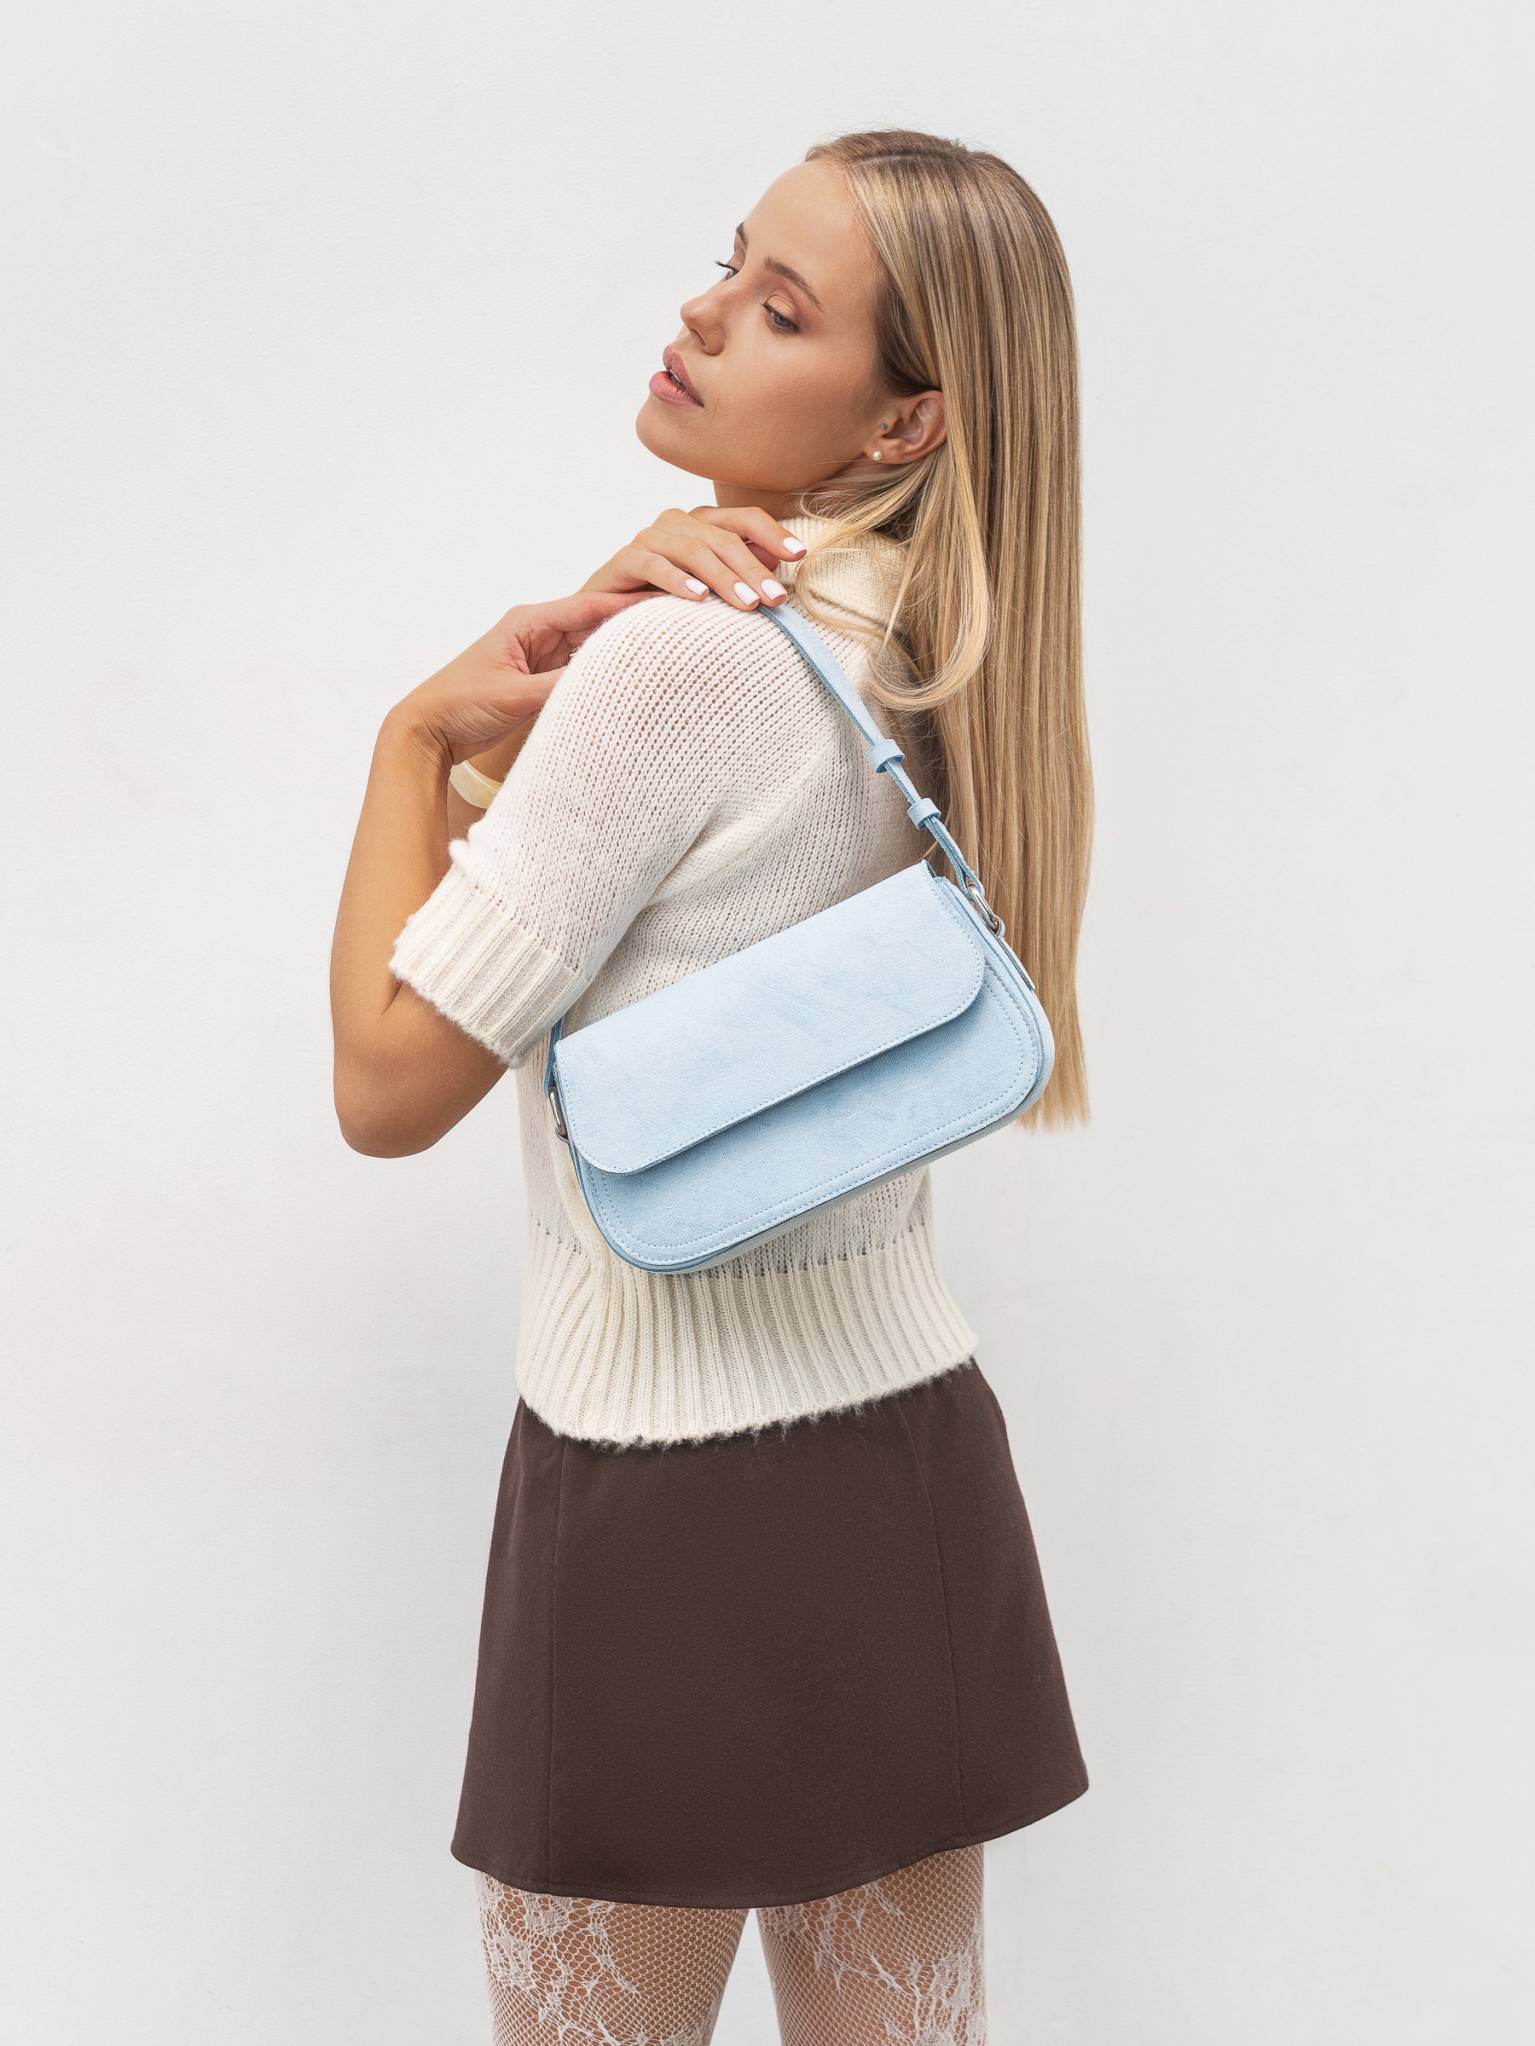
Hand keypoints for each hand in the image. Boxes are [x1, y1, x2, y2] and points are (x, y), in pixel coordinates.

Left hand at [386, 587, 656, 767]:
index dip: (629, 606)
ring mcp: (541, 656)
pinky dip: (603, 675)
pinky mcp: (541, 680)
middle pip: (596, 623)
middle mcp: (538, 633)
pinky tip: (630, 680)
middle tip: (676, 626)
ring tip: (663, 650)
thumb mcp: (513, 696)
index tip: (667, 606)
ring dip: (621, 651)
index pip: (589, 607)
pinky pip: (581, 672)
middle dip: (634, 625)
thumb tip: (605, 684)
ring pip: (592, 648)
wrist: (428, 730)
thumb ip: (558, 689)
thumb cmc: (459, 704)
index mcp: (528, 622)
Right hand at [580, 505, 807, 611]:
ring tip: (747, 604)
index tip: (800, 555)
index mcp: (703, 523)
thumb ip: (743, 568)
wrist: (607, 612)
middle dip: (754, 569)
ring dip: (723, 578)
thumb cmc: (667, 598)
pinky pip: (654, 565)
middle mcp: (678, 522)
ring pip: (693, 550)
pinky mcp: (625, 559)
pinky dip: (677, 581)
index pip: (745, 519)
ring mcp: (650, 537)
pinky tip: (698, 598)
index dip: (774, 534)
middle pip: (724, 538)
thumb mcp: (712, 585)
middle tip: (776, 598)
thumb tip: (782, 559)